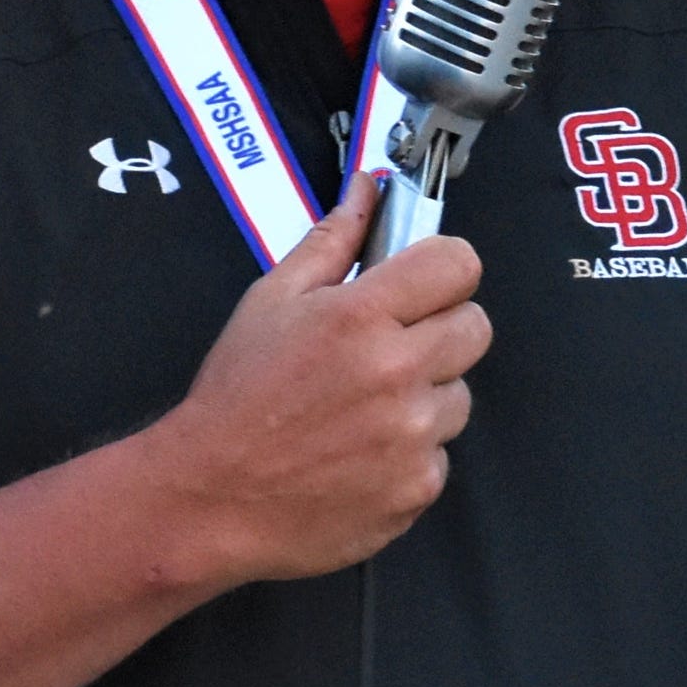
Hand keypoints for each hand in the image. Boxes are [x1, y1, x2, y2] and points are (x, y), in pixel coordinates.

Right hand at [145, 171, 490, 584]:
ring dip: (425, 397)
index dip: (444, 270)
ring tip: (364, 409)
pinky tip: (361, 453)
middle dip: (441, 330)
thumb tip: (368, 188)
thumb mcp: (272, 301)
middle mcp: (397, 373)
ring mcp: (413, 436)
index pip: (459, 265)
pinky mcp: (418, 488)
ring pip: (459, 396)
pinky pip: (440, 456)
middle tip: (392, 348)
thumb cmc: (236, 397)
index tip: (423, 284)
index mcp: (361, 316)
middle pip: (476, 328)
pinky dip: (410, 454)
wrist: (210, 499)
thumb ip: (332, 240)